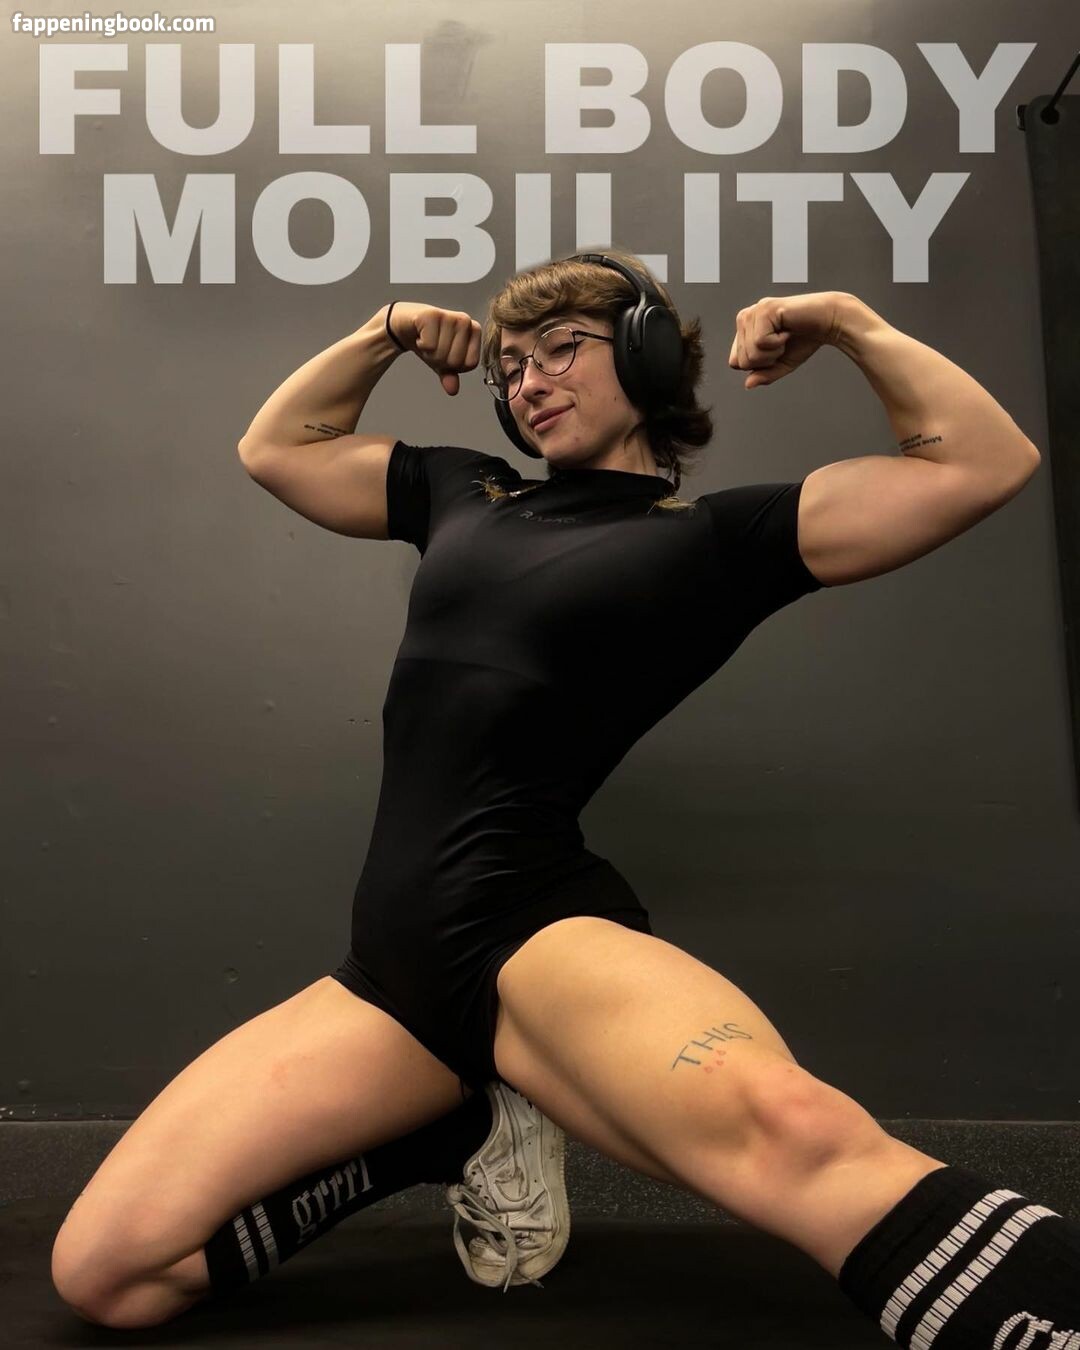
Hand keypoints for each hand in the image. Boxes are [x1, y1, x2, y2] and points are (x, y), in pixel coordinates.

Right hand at [385, 303, 481, 395]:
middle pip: (456, 360)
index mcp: (474, 330)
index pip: (470, 364)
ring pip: (442, 354)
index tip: (444, 354)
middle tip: (432, 347)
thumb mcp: (441, 362)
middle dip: (439, 360)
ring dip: (429, 353)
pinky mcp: (432, 314)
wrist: (405, 323)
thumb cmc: (428, 340)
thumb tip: (453, 390)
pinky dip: (421, 345)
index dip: (454, 366)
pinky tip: (420, 335)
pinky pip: (429, 345)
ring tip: (426, 340)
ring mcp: (449, 316)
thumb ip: (450, 375)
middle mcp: (465, 320)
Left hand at [728, 291, 847, 389]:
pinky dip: (778, 343)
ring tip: (785, 336)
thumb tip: (748, 384)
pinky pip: (760, 342)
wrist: (828, 322)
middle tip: (783, 343)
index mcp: (745, 329)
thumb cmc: (805, 340)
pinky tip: (787, 330)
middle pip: (742, 360)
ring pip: (750, 353)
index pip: (735, 362)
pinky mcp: (765, 309)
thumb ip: (764, 375)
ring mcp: (754, 312)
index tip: (775, 352)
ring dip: (774, 351)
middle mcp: (745, 317)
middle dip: (767, 360)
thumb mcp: (781, 364)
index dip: (758, 366)